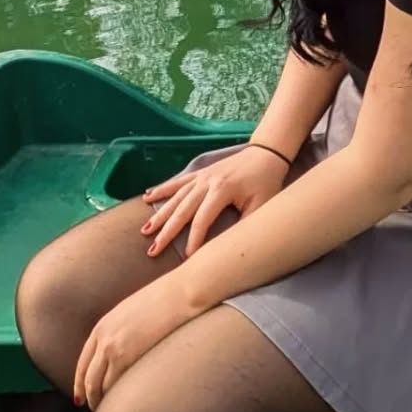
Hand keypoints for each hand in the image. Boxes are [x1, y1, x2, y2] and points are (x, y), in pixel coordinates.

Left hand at [74, 281, 194, 409]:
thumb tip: (126, 349)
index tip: (80, 397)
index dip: (79, 382)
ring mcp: (112, 347)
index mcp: (103, 326)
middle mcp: (103, 337)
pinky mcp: (125, 355)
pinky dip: (113, 397)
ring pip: (97, 385)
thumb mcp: (133, 313)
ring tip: (108, 411)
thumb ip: (122, 332)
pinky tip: (120, 404)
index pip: (83, 362)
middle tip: (94, 409)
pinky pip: (113, 384)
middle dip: (88, 396)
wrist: (178, 293)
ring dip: (100, 400)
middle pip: (87, 377)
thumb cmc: (165, 301)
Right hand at [142, 143, 290, 259]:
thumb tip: (230, 247)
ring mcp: (201, 176)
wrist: (266, 154)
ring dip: (160, 214)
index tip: (186, 257)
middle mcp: (207, 182)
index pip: (203, 219)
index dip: (194, 239)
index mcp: (222, 190)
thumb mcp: (262, 204)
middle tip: (152, 250)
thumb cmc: (266, 181)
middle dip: (167, 231)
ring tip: (145, 230)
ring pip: (176, 197)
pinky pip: (178, 182)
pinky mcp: (200, 172)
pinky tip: (147, 197)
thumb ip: (245, 224)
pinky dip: (162, 189)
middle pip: (183, 209)